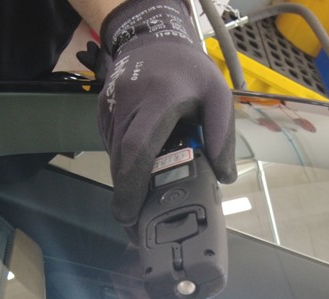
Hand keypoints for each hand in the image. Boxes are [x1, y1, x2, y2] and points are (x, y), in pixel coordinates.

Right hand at [96, 0, 236, 226]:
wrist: (154, 39)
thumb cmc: (190, 71)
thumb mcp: (218, 94)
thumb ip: (222, 133)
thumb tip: (224, 176)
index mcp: (159, 100)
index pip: (137, 148)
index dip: (132, 184)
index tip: (130, 214)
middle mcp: (130, 103)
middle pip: (120, 160)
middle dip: (125, 197)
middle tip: (134, 228)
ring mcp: (112, 106)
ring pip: (113, 156)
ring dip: (124, 185)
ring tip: (138, 212)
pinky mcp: (104, 110)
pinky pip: (111, 145)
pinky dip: (122, 167)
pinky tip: (135, 181)